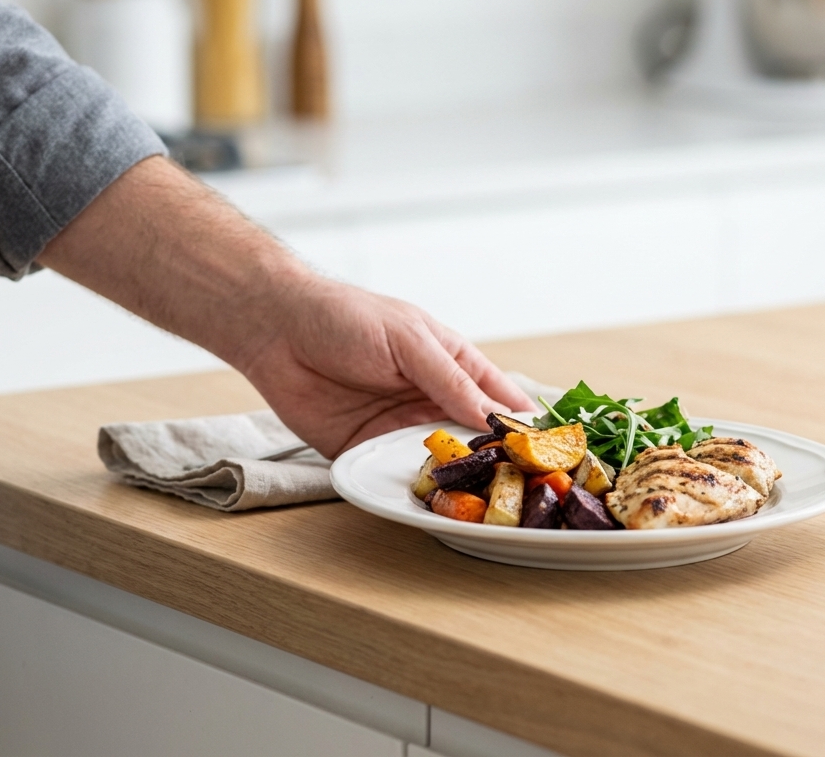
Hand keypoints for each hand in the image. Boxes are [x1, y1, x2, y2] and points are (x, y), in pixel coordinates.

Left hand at [38, 156, 532, 456]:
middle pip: (475, 440)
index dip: (523, 426)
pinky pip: (395, 475)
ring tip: (482, 506)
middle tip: (521, 491)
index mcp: (452, 365)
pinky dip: (412, 489)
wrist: (275, 331)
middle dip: (495, 463)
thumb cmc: (345, 318)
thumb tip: (493, 416)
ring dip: (456, 482)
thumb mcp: (409, 341)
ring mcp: (399, 428)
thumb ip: (450, 380)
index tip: (549, 455)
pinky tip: (429, 504)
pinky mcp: (366, 451)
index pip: (500, 399)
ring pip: (439, 463)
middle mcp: (431, 400)